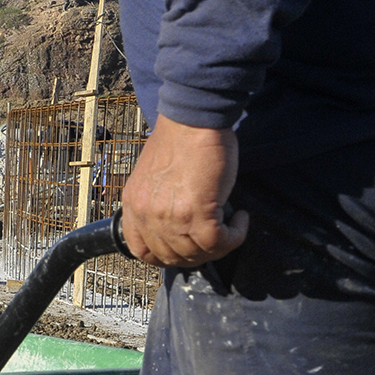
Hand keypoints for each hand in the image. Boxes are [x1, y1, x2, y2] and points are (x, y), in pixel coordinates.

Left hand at [121, 116, 248, 266]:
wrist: (193, 117)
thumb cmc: (180, 138)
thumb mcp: (153, 176)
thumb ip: (157, 201)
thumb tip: (178, 222)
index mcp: (133, 204)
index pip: (141, 251)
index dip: (165, 256)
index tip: (185, 248)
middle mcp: (147, 214)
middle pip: (172, 257)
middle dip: (198, 254)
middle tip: (216, 237)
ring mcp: (171, 217)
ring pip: (197, 254)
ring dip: (220, 246)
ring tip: (231, 225)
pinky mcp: (198, 213)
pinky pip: (219, 242)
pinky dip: (235, 236)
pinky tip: (240, 219)